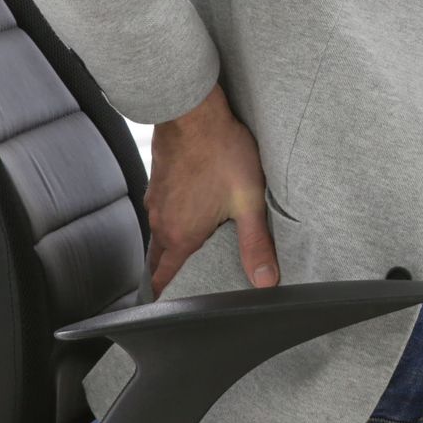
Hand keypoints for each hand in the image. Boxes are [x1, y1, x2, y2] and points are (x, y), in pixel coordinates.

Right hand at [145, 82, 278, 296]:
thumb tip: (266, 282)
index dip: (165, 296)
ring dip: (171, 245)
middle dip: (169, 273)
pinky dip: (171, 219)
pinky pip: (161, 211)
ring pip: (160, 233)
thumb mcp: (247, 201)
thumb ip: (256, 244)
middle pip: (160, 258)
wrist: (194, 112)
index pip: (165, 277)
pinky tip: (188, 212)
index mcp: (181, 235)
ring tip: (188, 253)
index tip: (164, 311)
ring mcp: (156, 201)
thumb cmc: (221, 152)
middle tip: (182, 285)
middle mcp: (161, 222)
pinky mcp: (158, 182)